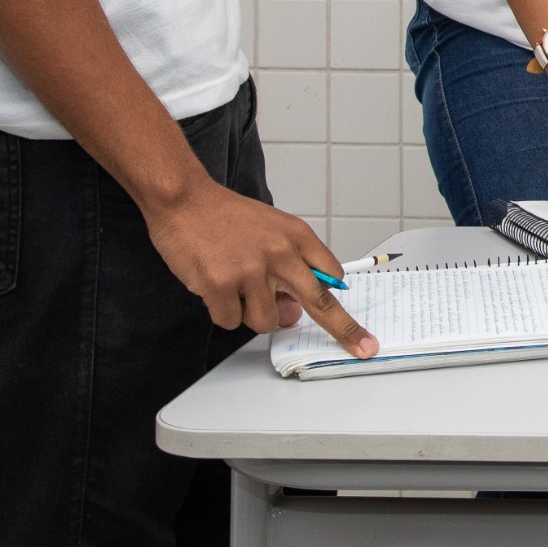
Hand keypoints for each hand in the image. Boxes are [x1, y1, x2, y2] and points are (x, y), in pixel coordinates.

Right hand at [144, 178, 375, 357]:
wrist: (185, 200)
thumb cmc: (226, 216)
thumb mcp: (270, 230)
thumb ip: (286, 269)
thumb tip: (291, 312)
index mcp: (297, 236)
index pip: (332, 275)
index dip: (343, 303)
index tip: (360, 326)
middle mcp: (281, 253)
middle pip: (320, 301)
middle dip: (343, 328)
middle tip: (361, 346)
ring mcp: (251, 270)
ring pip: (266, 321)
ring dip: (250, 314)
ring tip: (233, 286)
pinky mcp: (221, 284)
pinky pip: (230, 321)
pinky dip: (221, 312)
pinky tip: (213, 286)